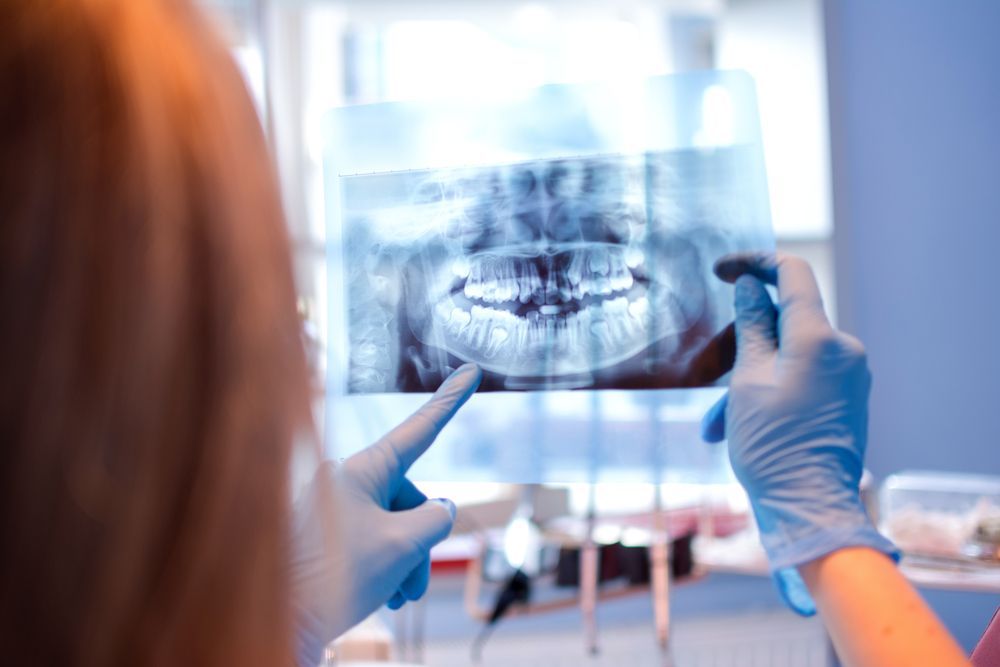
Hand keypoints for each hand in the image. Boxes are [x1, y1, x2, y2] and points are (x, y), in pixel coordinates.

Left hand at [292, 363, 481, 665]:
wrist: (281, 624)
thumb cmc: (332, 579)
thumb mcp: (402, 545)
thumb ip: (434, 519)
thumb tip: (440, 510)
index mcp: (360, 470)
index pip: (419, 430)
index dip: (449, 401)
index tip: (470, 373)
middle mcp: (344, 482)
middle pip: (409, 498)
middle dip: (422, 539)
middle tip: (415, 580)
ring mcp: (332, 508)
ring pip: (393, 524)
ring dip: (407, 560)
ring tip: (400, 595)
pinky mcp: (325, 535)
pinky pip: (371, 539)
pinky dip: (387, 565)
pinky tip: (386, 594)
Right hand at [700, 253, 896, 614]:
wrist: (810, 511)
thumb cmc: (774, 448)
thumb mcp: (747, 381)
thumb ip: (752, 327)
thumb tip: (751, 287)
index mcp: (819, 339)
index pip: (792, 274)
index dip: (754, 263)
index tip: (721, 269)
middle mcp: (843, 351)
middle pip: (784, 322)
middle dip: (740, 346)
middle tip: (707, 374)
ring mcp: (848, 376)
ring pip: (785, 357)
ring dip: (746, 381)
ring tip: (717, 425)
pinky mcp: (845, 399)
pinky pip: (799, 380)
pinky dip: (766, 394)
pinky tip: (736, 430)